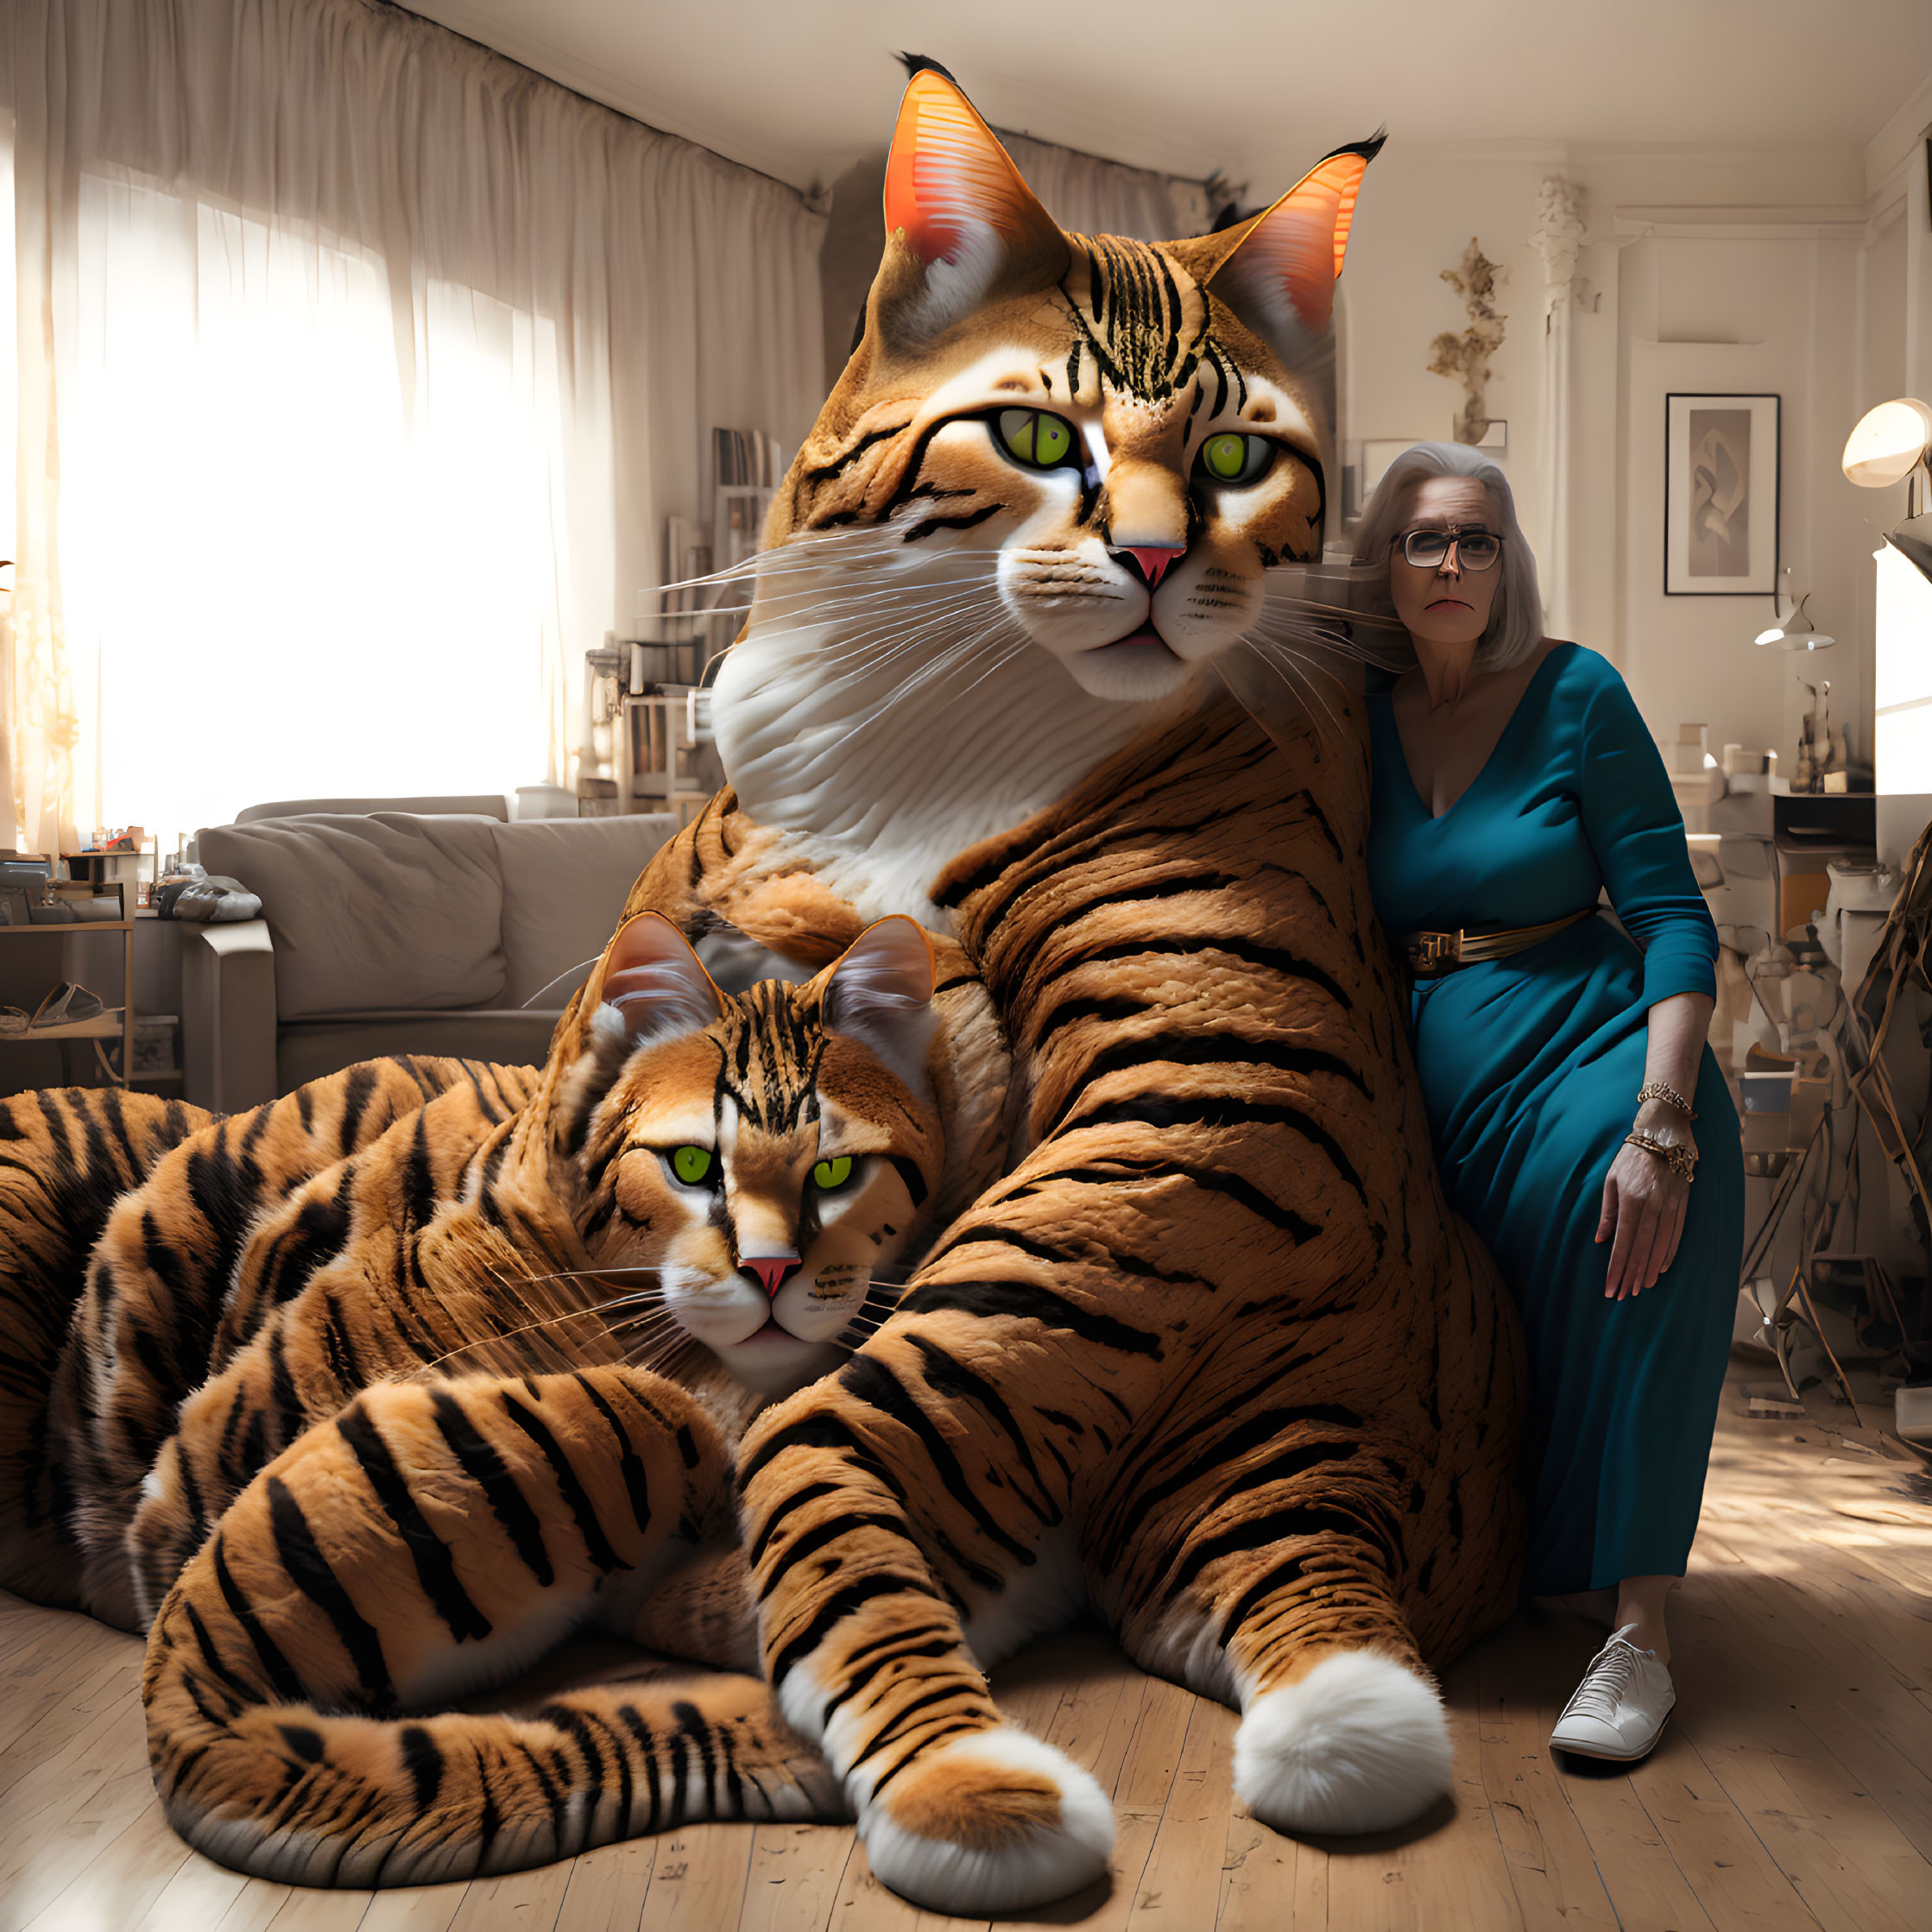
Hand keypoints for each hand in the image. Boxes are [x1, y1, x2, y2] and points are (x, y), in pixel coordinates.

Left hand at [1595, 1103, 1691, 1298]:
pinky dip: (1668, 1253)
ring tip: (1641, 1286)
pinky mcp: (1683, 1204)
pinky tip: (1661, 1268)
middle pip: (1641, 1248)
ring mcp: (1670, 1205)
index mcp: (1631, 1199)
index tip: (1611, 1286)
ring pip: (1660, 1245)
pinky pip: (1676, 1235)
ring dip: (1649, 1269)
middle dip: (1631, 1274)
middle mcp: (1652, 1205)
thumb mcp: (1611, 1180)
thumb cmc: (1632, 1156)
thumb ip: (1608, 1212)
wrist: (1665, 1133)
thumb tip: (1602, 1240)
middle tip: (1623, 1294)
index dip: (1616, 1267)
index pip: (1622, 1242)